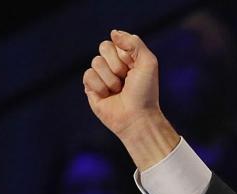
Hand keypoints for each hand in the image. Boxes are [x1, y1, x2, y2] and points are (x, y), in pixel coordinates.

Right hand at [83, 31, 178, 168]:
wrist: (138, 118)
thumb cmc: (146, 93)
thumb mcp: (148, 63)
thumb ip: (134, 43)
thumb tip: (113, 32)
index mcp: (127, 58)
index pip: (116, 41)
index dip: (125, 54)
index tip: (134, 69)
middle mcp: (113, 65)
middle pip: (103, 47)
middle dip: (117, 64)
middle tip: (126, 80)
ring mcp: (101, 76)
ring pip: (96, 62)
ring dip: (111, 79)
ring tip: (119, 91)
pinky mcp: (91, 87)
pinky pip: (88, 75)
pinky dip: (101, 86)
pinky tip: (108, 96)